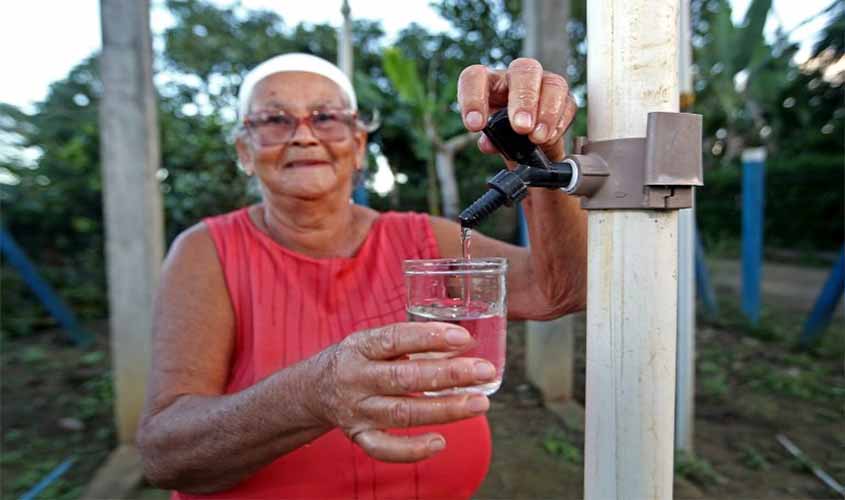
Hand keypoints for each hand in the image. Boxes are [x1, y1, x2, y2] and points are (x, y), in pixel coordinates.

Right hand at [309, 322, 495, 462]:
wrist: (312, 390)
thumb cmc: (357, 360)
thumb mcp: (373, 341)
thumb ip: (411, 343)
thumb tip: (462, 345)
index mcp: (361, 347)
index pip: (395, 339)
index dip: (429, 338)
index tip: (463, 339)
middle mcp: (356, 379)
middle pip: (404, 378)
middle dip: (448, 375)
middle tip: (483, 371)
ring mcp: (357, 410)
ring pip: (402, 413)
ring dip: (444, 409)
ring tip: (479, 403)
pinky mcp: (358, 436)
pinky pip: (384, 449)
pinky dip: (412, 450)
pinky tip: (440, 442)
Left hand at [458, 58, 576, 161]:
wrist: (529, 143)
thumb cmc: (504, 134)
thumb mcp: (492, 139)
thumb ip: (490, 140)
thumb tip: (489, 144)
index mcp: (489, 82)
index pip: (475, 77)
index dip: (473, 98)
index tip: (475, 126)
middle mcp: (516, 77)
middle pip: (523, 70)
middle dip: (524, 99)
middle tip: (520, 127)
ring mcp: (544, 83)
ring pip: (552, 84)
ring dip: (546, 112)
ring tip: (537, 137)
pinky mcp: (564, 99)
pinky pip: (568, 104)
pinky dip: (559, 123)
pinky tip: (548, 138)